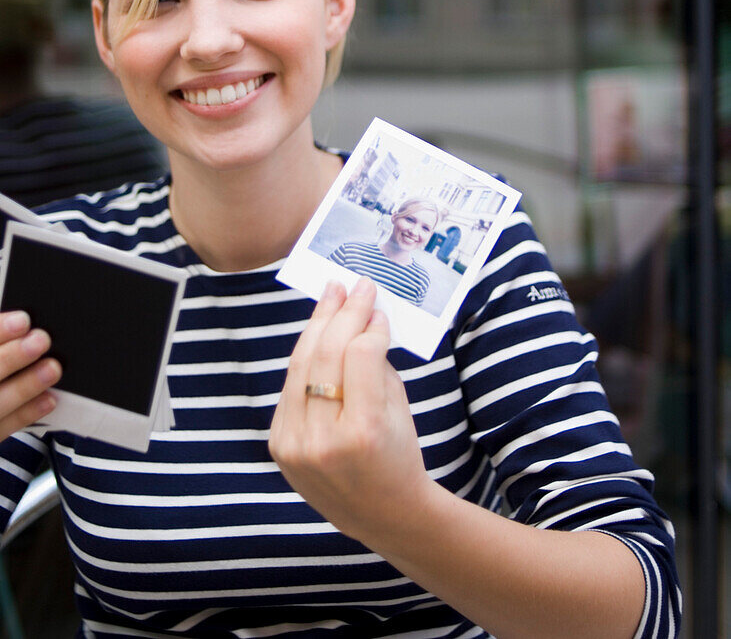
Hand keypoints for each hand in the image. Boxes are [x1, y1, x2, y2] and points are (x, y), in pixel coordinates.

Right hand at [0, 311, 61, 441]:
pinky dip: (26, 413)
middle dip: (11, 357)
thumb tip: (27, 324)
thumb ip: (3, 342)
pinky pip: (2, 428)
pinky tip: (48, 399)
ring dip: (24, 386)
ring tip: (52, 368)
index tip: (23, 320)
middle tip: (41, 340)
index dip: (0, 330)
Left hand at [269, 278, 430, 544]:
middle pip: (326, 354)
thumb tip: (362, 316)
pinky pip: (290, 387)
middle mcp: (323, 440)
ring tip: (333, 296)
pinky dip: (306, 357)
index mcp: (362, 432)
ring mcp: (294, 445)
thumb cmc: (398, 454)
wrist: (382, 513)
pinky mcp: (279, 445)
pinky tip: (319, 333)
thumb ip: (378, 363)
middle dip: (342, 313)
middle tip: (354, 286)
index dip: (369, 325)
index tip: (378, 308)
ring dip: (318, 325)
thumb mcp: (398, 407)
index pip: (360, 355)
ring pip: (301, 365)